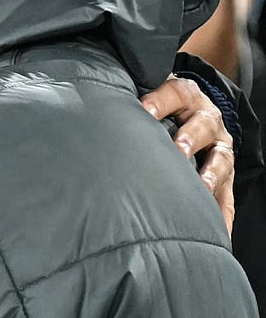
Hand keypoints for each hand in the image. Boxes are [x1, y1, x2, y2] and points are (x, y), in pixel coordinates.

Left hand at [141, 76, 234, 231]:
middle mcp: (206, 118)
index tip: (145, 112)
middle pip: (204, 124)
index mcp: (185, 96)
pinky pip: (227, 194)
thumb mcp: (146, 95)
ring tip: (202, 186)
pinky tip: (218, 225)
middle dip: (191, 137)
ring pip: (221, 157)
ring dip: (212, 172)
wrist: (185, 110)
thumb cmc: (154, 106)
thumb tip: (91, 105)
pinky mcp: (224, 172)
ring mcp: (218, 145)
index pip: (175, 93)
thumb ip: (127, 100)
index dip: (160, 102)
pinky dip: (223, 210)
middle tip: (179, 150)